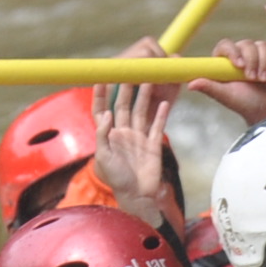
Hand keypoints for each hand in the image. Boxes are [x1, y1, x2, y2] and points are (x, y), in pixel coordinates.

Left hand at [95, 37, 180, 224]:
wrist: (137, 196)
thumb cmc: (116, 179)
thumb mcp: (103, 158)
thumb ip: (102, 135)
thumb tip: (107, 113)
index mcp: (108, 135)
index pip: (102, 110)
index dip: (100, 95)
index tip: (100, 78)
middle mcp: (123, 133)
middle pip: (124, 105)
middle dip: (126, 88)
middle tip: (129, 70)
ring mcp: (139, 138)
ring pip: (142, 111)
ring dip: (145, 96)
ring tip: (149, 78)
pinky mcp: (153, 145)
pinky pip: (157, 126)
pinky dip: (161, 114)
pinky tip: (165, 102)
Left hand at [192, 35, 265, 124]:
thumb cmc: (246, 105)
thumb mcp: (227, 97)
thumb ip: (210, 87)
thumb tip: (190, 84)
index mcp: (226, 63)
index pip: (225, 45)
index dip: (232, 51)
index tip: (238, 65)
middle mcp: (242, 56)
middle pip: (246, 44)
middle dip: (252, 60)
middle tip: (253, 78)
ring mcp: (259, 56)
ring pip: (262, 45)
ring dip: (264, 62)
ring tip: (264, 79)